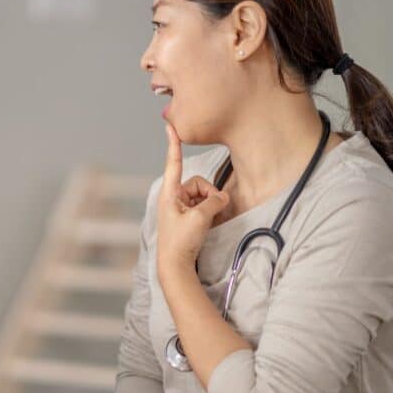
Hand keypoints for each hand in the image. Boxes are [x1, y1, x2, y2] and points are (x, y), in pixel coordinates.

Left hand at [156, 123, 229, 277]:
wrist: (175, 266)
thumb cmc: (181, 242)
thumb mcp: (200, 218)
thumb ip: (214, 202)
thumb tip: (222, 197)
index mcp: (170, 193)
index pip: (173, 163)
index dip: (174, 144)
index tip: (170, 126)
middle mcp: (173, 197)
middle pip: (198, 183)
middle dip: (209, 195)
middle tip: (211, 212)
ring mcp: (180, 207)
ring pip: (204, 196)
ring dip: (211, 206)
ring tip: (209, 222)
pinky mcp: (186, 217)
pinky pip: (204, 207)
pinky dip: (210, 213)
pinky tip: (211, 224)